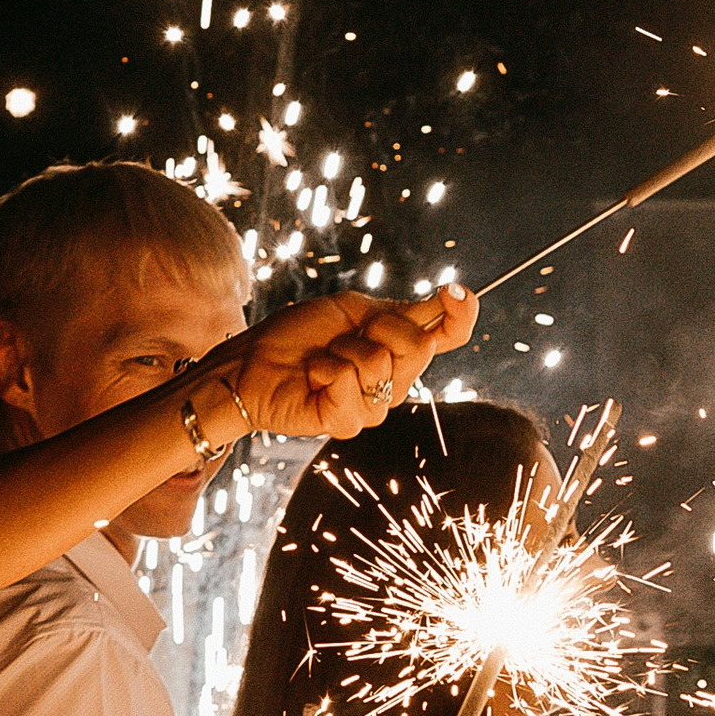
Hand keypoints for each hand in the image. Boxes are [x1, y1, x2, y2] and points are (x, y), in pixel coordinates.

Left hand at [215, 286, 478, 445]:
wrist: (252, 363)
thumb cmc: (299, 335)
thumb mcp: (354, 310)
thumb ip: (401, 313)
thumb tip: (451, 297)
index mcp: (399, 350)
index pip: (448, 336)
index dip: (462, 315)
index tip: (458, 292)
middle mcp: (395, 382)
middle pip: (419, 345)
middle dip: (378, 327)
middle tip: (344, 334)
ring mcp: (374, 406)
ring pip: (381, 363)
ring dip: (343, 349)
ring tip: (322, 359)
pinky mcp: (348, 423)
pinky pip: (350, 382)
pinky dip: (325, 369)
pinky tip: (313, 378)